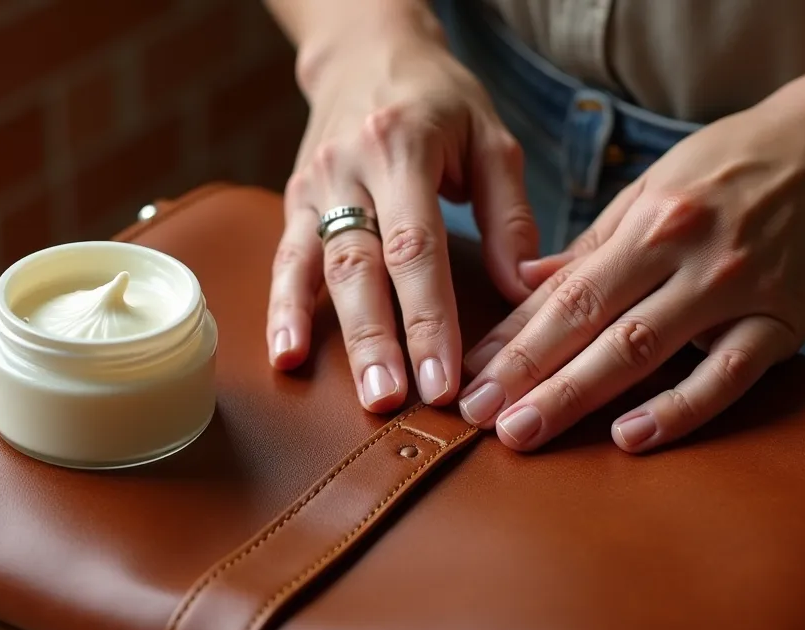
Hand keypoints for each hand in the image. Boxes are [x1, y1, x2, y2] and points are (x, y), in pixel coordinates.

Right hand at [266, 22, 538, 412]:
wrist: (365, 53)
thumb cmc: (439, 100)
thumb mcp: (490, 138)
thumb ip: (508, 214)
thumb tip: (521, 291)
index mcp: (403, 148)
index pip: (416, 245)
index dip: (428, 315)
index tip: (445, 376)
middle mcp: (349, 167)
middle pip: (361, 265)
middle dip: (378, 339)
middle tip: (395, 401)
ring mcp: (315, 186)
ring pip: (321, 269)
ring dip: (338, 338)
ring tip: (359, 395)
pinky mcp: (295, 201)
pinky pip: (286, 260)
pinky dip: (283, 309)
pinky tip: (285, 355)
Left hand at [459, 98, 804, 452]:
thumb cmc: (732, 168)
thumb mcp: (653, 187)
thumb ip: (592, 247)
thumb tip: (523, 288)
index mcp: (649, 220)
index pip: (566, 291)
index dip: (513, 336)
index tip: (470, 374)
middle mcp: (688, 254)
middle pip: (593, 325)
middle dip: (528, 374)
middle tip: (477, 416)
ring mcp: (737, 291)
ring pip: (645, 352)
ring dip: (578, 396)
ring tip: (525, 433)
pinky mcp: (784, 324)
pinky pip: (725, 376)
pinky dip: (678, 409)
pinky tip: (630, 437)